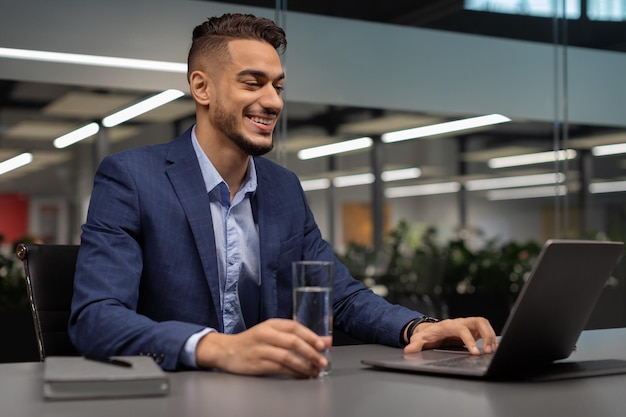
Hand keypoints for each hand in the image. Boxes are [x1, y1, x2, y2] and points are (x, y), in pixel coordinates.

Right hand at [194, 318, 329, 377]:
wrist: (226, 350)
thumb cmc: (252, 341)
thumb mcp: (269, 332)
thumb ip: (291, 335)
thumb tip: (319, 341)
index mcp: (271, 324)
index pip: (294, 326)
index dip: (310, 335)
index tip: (323, 344)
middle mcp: (266, 334)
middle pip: (293, 342)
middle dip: (311, 352)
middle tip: (323, 360)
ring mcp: (261, 349)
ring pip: (287, 357)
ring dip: (304, 365)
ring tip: (314, 370)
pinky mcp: (257, 364)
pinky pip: (279, 368)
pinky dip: (293, 372)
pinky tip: (301, 375)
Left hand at [404, 317, 496, 354]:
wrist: (431, 330)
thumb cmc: (428, 335)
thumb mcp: (420, 340)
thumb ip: (415, 345)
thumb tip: (408, 350)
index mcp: (448, 325)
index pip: (462, 329)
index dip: (469, 340)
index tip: (475, 352)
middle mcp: (460, 322)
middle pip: (478, 322)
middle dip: (486, 335)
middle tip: (488, 351)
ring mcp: (467, 324)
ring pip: (483, 323)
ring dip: (490, 336)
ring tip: (491, 351)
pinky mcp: (473, 329)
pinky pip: (485, 329)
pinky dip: (490, 337)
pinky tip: (491, 348)